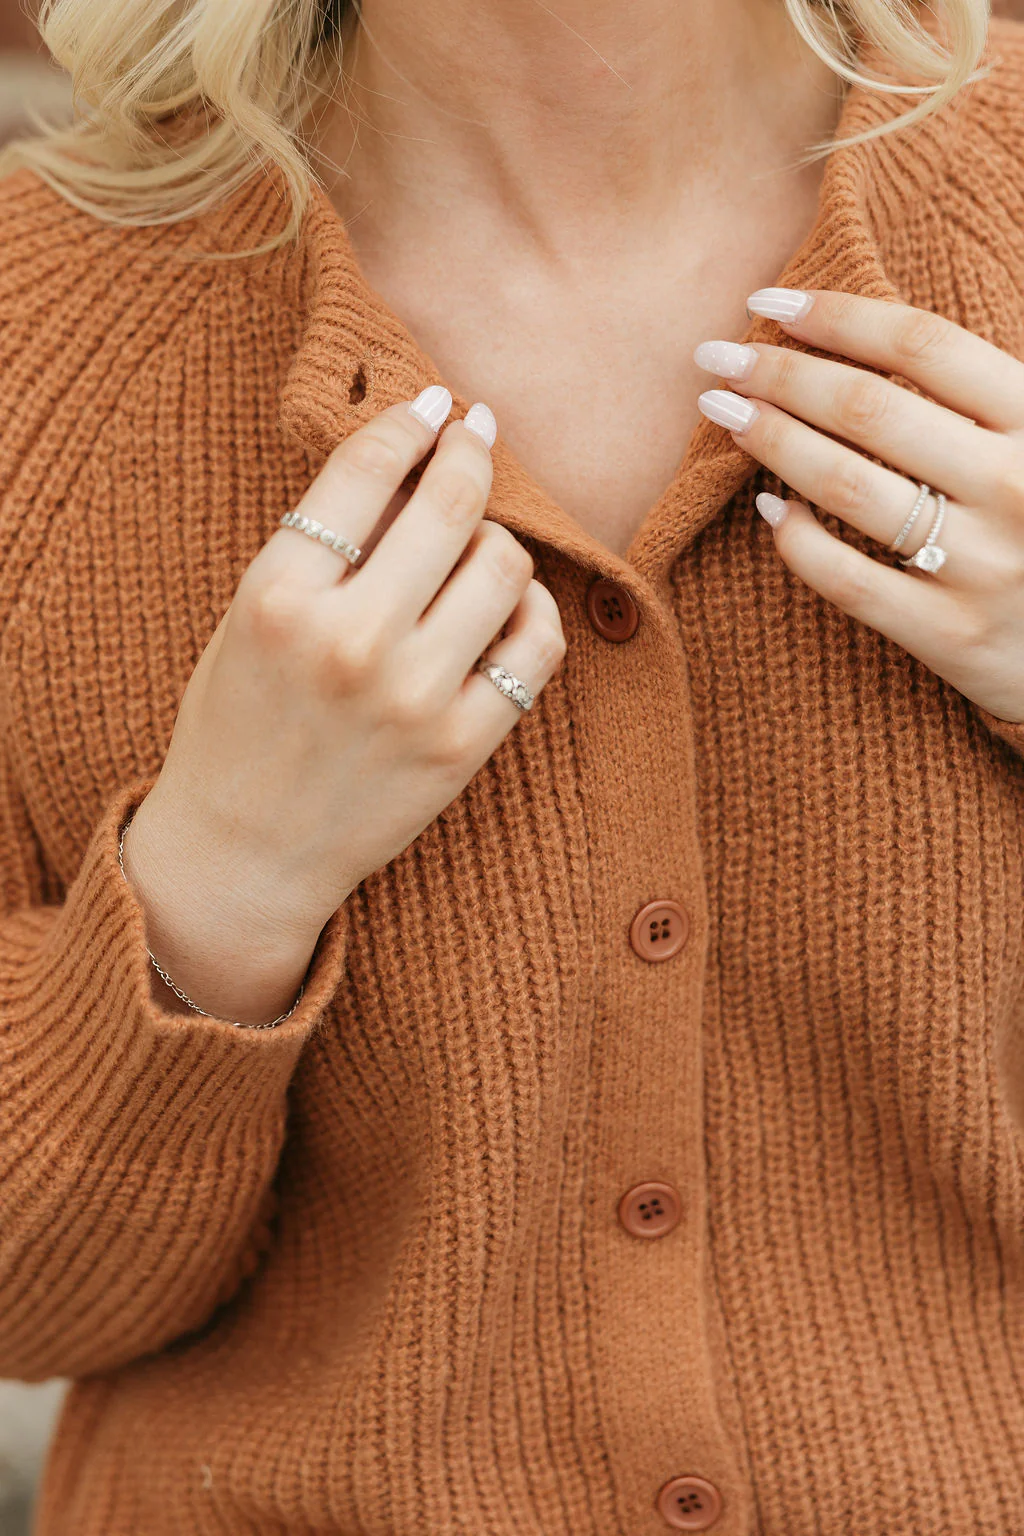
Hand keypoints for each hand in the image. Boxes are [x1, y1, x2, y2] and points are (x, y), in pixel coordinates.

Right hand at [131, 388, 566, 953]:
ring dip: (498, 538)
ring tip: (476, 545)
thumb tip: (415, 459)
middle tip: (475, 437)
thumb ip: (322, 547)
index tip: (434, 405)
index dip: (411, 420)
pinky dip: (534, 611)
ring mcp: (413, 697)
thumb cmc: (239, 723)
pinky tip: (509, 607)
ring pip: (504, 565)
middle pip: (451, 504)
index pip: (366, 469)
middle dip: (471, 453)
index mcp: (278, 596)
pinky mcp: (462, 746)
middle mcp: (349, 641)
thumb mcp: (250, 619)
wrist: (244, 852)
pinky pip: (538, 646)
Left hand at [694, 288, 1023, 725]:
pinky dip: (797, 540)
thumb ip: (981, 395)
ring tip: (722, 412)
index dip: (836, 315)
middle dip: (777, 373)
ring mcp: (982, 564)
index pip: (922, 345)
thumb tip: (857, 329)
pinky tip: (769, 509)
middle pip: (867, 408)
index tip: (766, 302)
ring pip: (845, 486)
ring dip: (769, 440)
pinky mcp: (951, 633)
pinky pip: (847, 580)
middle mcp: (1015, 485)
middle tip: (716, 359)